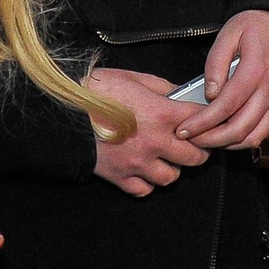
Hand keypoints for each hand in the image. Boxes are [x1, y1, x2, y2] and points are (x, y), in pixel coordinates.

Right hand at [86, 69, 209, 196]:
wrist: (62, 113)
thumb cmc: (94, 91)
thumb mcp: (132, 78)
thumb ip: (161, 87)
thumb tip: (178, 93)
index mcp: (161, 113)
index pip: (201, 122)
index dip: (206, 121)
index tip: (205, 122)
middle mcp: (154, 142)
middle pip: (195, 157)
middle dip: (198, 150)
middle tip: (191, 144)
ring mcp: (138, 163)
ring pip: (171, 178)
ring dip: (171, 168)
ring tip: (164, 158)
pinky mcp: (120, 177)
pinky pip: (144, 190)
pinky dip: (146, 183)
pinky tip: (143, 170)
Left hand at [176, 9, 268, 150]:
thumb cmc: (253, 27)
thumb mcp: (228, 34)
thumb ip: (216, 63)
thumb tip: (210, 93)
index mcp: (255, 70)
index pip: (226, 105)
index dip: (203, 122)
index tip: (184, 129)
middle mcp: (268, 89)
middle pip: (240, 127)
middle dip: (212, 139)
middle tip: (191, 139)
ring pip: (253, 136)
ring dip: (227, 143)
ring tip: (205, 138)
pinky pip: (261, 131)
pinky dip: (242, 139)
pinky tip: (223, 134)